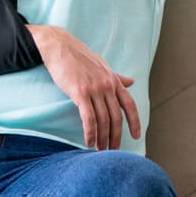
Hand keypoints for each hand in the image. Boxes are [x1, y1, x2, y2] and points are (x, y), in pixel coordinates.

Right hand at [27, 24, 140, 149]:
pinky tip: (88, 142)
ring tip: (99, 149)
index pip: (129, 105)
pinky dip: (90, 133)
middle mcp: (107, 85)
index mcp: (113, 80)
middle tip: (112, 150)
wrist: (59, 46)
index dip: (135, 122)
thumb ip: (116, 77)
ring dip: (102, 138)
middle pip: (116, 117)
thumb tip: (131, 82)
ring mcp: (94, 89)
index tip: (136, 136)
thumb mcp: (101, 65)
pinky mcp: (79, 93)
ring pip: (103, 120)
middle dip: (115, 136)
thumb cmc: (78, 57)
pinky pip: (88, 118)